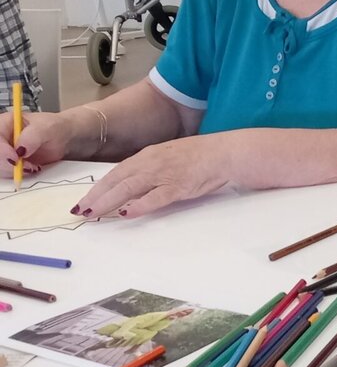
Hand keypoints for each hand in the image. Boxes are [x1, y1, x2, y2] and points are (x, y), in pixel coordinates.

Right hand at [2, 110, 81, 174]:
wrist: (62, 137)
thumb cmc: (53, 127)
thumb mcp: (47, 127)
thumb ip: (33, 136)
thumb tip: (21, 149)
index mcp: (4, 123)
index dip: (2, 150)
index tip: (16, 158)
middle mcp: (2, 138)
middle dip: (8, 163)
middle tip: (28, 166)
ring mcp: (4, 151)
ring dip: (13, 170)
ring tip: (33, 166)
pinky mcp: (9, 162)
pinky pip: (6, 172)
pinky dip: (17, 174)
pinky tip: (31, 169)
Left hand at [74, 134, 235, 218]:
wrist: (226, 153)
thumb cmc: (202, 156)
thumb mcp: (171, 158)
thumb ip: (153, 170)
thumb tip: (135, 188)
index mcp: (149, 155)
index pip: (116, 173)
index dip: (98, 187)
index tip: (85, 199)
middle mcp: (151, 163)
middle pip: (116, 181)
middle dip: (95, 196)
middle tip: (79, 211)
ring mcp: (164, 174)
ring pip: (128, 189)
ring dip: (108, 202)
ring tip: (92, 214)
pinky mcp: (178, 186)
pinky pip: (154, 198)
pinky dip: (138, 206)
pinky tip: (125, 213)